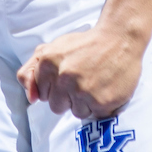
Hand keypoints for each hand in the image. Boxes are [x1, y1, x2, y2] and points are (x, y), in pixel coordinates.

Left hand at [17, 25, 143, 118]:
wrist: (120, 36)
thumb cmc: (86, 44)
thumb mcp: (54, 48)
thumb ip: (31, 70)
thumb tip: (30, 98)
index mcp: (48, 62)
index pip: (42, 94)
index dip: (57, 87)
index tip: (70, 74)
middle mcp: (63, 77)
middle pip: (56, 107)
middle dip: (69, 97)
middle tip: (84, 79)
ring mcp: (82, 91)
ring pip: (76, 113)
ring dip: (86, 102)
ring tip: (97, 82)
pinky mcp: (101, 102)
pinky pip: (94, 115)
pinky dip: (101, 105)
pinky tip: (106, 87)